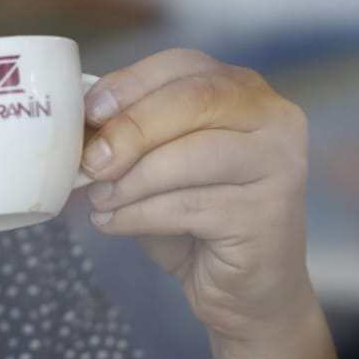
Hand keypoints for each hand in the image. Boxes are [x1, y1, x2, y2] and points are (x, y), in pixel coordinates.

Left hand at [81, 49, 313, 348]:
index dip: (130, 83)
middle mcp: (274, 119)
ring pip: (188, 156)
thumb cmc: (197, 219)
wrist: (246, 292)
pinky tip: (114, 223)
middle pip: (192, 101)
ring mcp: (280, 165)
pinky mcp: (268, 214)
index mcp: (245, 91)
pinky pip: (187, 206)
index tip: (90, 111)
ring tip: (99, 199)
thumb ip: (132, 135)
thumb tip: (78, 120)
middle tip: (89, 161)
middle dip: (130, 129)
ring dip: (130, 180)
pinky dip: (138, 215)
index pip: (184, 66)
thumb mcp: (160, 164)